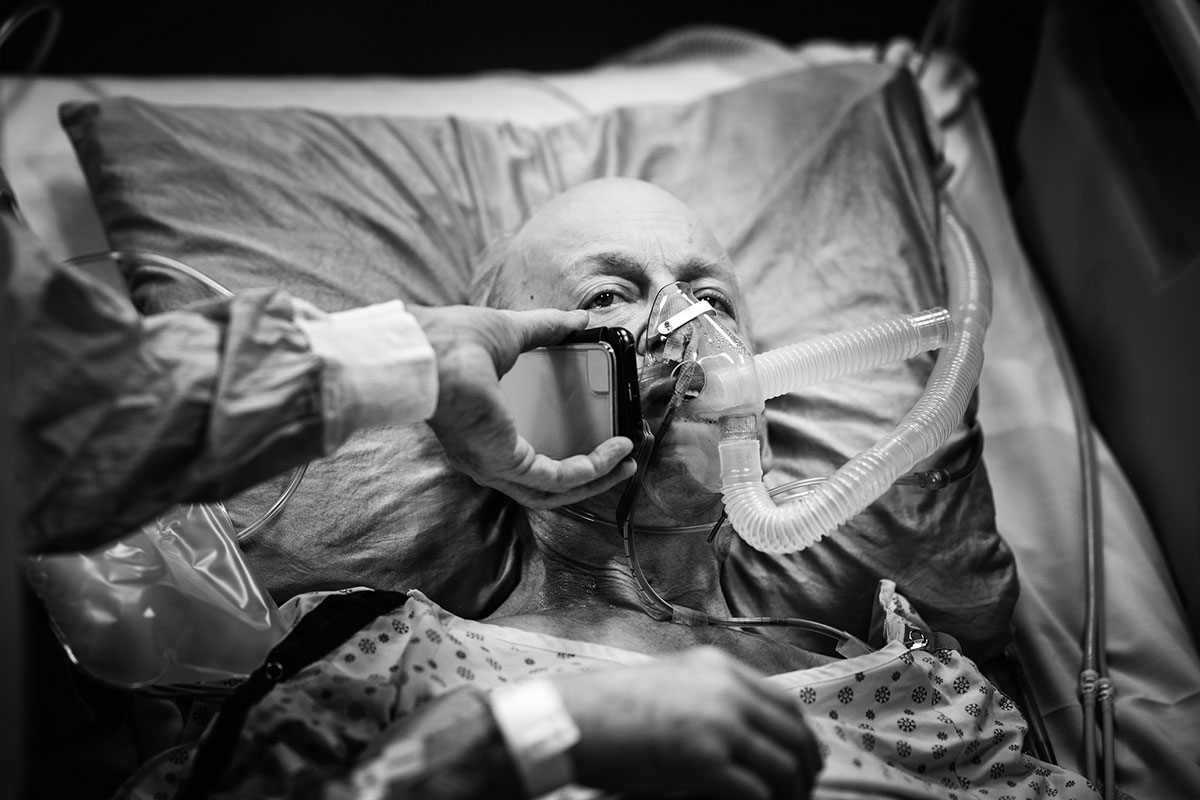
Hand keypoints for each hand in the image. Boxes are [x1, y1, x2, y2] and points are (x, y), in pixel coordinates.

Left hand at [410, 304, 635, 507]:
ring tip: (625, 463)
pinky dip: (592, 468)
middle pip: (545, 485)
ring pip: (555, 491)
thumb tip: (579, 319)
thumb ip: (548, 328)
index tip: (596, 442)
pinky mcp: (507, 463)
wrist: (431, 349)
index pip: (526, 457)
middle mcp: (485, 458)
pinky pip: (559, 478)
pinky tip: (614, 451)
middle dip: (588, 477)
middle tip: (619, 462)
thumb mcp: (512, 334)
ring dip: (595, 479)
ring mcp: (494, 466)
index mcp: (481, 431)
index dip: (563, 455)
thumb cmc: (452, 341)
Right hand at [551, 647, 820, 799]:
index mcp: (720, 669)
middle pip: (794, 734)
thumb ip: (708, 693)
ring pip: (784, 766)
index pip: (785, 702)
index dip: (803, 736)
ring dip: (791, 792)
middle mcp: (727, 692)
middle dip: (806, 767)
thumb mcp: (671, 681)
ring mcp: (719, 726)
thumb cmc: (611, 707)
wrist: (574, 720)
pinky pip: (758, 792)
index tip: (806, 759)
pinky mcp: (707, 762)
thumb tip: (742, 726)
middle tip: (805, 791)